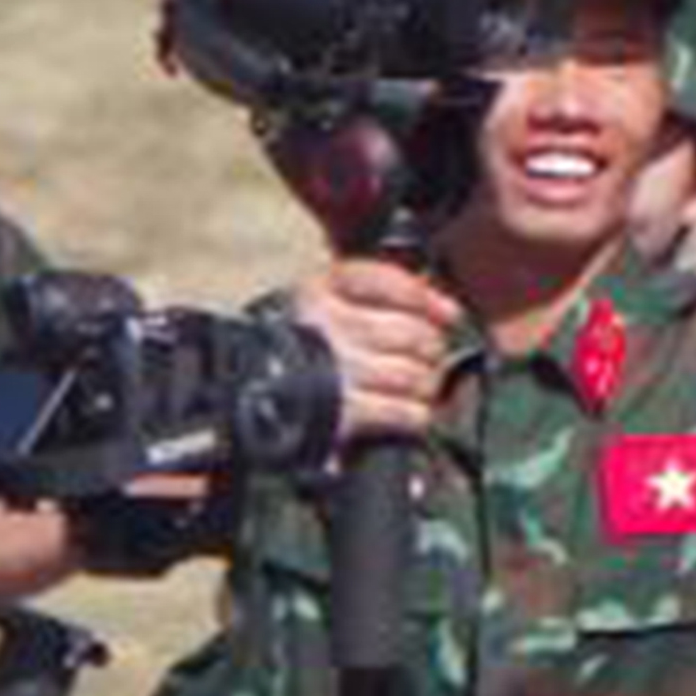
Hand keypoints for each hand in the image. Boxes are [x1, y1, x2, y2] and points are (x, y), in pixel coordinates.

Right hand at [288, 257, 457, 443]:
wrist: (247, 400)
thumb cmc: (291, 353)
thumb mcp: (318, 307)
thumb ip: (371, 297)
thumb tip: (441, 307)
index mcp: (317, 291)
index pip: (383, 281)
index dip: (424, 297)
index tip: (448, 313)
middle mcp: (324, 325)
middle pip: (408, 331)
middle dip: (429, 348)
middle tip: (428, 357)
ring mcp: (333, 368)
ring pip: (410, 372)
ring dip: (424, 384)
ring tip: (419, 387)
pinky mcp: (340, 410)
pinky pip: (401, 410)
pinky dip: (414, 414)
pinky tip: (410, 414)